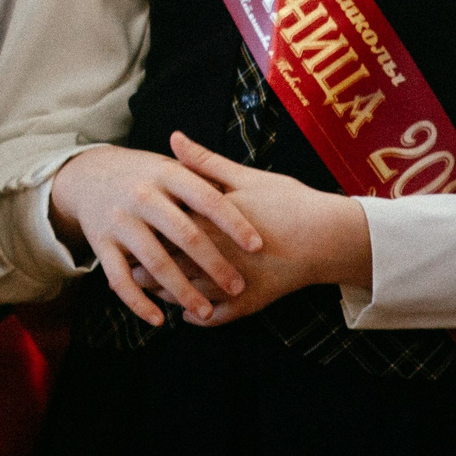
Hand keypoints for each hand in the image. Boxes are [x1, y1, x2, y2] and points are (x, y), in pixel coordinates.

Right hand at [47, 140, 261, 325]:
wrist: (88, 176)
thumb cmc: (145, 175)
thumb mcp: (170, 166)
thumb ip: (205, 176)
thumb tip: (248, 193)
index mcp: (165, 174)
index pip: (206, 198)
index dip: (233, 222)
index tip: (257, 246)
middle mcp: (141, 196)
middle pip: (183, 233)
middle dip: (214, 263)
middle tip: (238, 286)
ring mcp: (119, 221)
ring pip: (154, 260)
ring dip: (181, 289)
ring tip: (205, 311)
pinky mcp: (100, 244)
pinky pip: (120, 279)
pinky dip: (138, 302)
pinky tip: (159, 320)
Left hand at [126, 134, 373, 324]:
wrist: (331, 236)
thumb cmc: (289, 201)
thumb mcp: (247, 177)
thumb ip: (205, 163)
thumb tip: (174, 137)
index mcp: (214, 223)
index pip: (168, 230)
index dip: (144, 232)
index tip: (123, 229)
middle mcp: (221, 256)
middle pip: (174, 264)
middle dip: (148, 267)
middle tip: (125, 265)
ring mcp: (238, 283)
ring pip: (192, 294)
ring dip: (169, 294)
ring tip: (147, 290)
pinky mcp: (255, 303)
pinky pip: (221, 317)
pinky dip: (201, 318)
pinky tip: (187, 315)